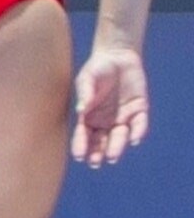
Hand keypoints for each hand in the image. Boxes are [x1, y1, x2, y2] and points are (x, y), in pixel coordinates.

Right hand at [71, 47, 147, 167]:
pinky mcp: (139, 111)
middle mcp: (105, 121)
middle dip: (98, 152)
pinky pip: (139, 124)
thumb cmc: (97, 68)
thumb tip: (81, 110)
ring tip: (112, 156)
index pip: (83, 134)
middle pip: (101, 141)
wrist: (118, 56)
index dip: (80, 145)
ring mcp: (123, 117)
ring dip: (116, 146)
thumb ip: (85, 92)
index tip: (78, 156)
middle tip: (96, 162)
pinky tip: (135, 138)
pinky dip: (138, 131)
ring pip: (119, 136)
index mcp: (89, 116)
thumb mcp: (87, 78)